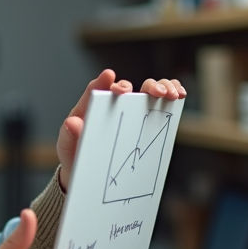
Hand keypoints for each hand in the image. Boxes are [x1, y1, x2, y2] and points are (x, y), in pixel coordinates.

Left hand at [57, 70, 185, 190]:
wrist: (88, 171)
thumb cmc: (77, 156)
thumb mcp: (69, 148)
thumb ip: (69, 136)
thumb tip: (72, 123)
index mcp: (89, 110)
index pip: (95, 91)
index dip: (102, 82)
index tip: (110, 76)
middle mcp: (111, 106)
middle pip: (125, 88)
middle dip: (138, 86)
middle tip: (152, 91)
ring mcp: (128, 111)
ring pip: (145, 91)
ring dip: (159, 87)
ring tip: (169, 93)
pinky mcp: (143, 119)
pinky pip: (157, 103)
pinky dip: (169, 94)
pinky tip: (178, 94)